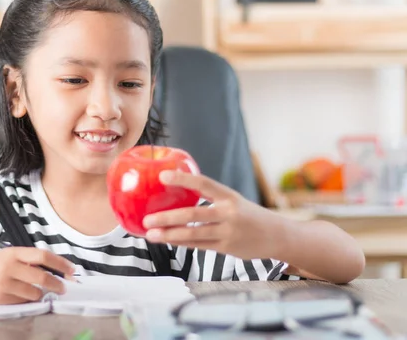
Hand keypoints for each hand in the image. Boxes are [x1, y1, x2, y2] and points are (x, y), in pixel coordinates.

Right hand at [0, 247, 75, 303]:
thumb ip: (29, 261)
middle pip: (42, 277)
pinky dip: (27, 300)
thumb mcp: (9, 255)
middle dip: (57, 284)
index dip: (60, 263)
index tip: (72, 270)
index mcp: (14, 252)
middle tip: (63, 288)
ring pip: (33, 293)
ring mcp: (3, 283)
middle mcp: (9, 267)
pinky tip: (22, 295)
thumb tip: (56, 270)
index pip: (43, 256)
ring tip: (38, 291)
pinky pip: (22, 302)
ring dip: (40, 294)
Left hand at [142, 171, 283, 259]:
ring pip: (192, 234)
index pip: (203, 183)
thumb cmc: (248, 215)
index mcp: (229, 196)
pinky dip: (180, 242)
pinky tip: (166, 240)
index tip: (163, 176)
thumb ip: (210, 196)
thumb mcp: (233, 200)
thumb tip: (178, 185)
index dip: (183, 179)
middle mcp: (228, 213)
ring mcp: (227, 232)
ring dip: (169, 234)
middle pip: (192, 214)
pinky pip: (198, 246)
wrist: (277, 235)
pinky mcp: (226, 248)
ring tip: (150, 234)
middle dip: (167, 217)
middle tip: (147, 219)